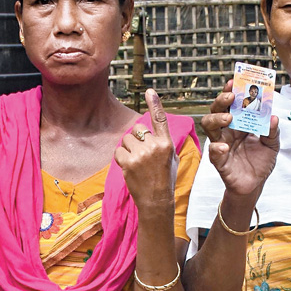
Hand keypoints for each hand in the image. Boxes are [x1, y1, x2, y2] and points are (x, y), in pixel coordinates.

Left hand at [114, 89, 177, 210]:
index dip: (155, 104)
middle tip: (142, 153)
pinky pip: (118, 151)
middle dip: (137, 138)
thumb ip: (163, 142)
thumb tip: (152, 131)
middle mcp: (154, 146)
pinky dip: (121, 157)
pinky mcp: (128, 163)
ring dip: (128, 148)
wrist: (156, 200)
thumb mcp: (172, 158)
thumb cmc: (165, 178)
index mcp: (167, 143)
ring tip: (137, 162)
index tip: (149, 91)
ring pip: (126, 139)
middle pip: (138, 129)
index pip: (160, 119)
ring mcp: (140, 154)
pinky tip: (129, 167)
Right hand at [202, 81, 278, 196]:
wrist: (255, 185)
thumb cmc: (260, 162)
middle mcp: (227, 131)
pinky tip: (225, 147)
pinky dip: (217, 148)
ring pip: (209, 126)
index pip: (232, 104)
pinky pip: (213, 152)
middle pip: (216, 110)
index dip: (231, 92)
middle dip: (221, 100)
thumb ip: (273, 131)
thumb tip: (274, 117)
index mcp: (239, 124)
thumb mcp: (272, 145)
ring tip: (228, 118)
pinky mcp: (219, 161)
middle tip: (231, 96)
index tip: (234, 81)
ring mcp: (221, 144)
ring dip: (216, 118)